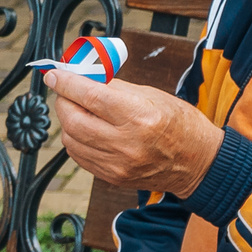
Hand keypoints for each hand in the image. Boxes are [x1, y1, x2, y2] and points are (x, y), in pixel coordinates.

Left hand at [44, 69, 222, 195]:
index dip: (66, 83)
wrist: (198, 162)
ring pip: (71, 140)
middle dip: (63, 101)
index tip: (54, 74)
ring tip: (79, 109)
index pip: (90, 97)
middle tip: (65, 90)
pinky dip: (75, 139)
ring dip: (67, 121)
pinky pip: (79, 156)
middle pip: (74, 120)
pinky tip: (85, 129)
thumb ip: (115, 87)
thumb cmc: (180, 124)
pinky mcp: (113, 177)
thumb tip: (84, 78)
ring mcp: (117, 165)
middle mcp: (126, 144)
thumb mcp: (152, 95)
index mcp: (139, 117)